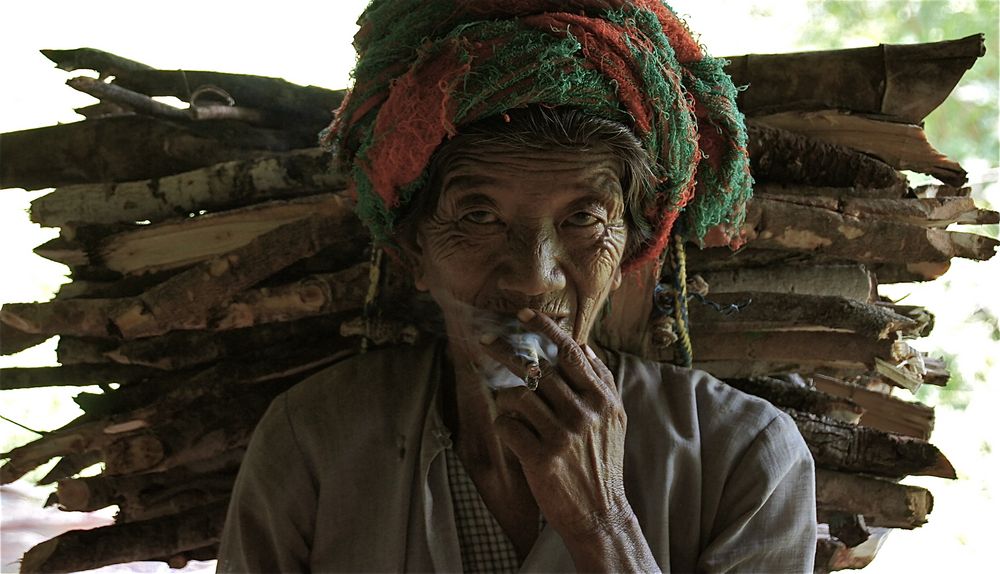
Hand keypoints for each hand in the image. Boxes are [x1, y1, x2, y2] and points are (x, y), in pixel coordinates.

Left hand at [479, 308, 630, 539]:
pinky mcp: (542, 459)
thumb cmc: (603, 462)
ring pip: (518, 396)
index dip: (545, 329)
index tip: (523, 314)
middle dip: (507, 353)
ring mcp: (563, 436)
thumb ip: (601, 382)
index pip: (571, 353)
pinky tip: (512, 432)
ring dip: (506, 396)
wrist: (600, 513)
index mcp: (602, 400)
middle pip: (539, 370)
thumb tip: (584, 346)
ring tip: (509, 406)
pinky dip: (504, 425)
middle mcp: (584, 414)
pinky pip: (507, 426)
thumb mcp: (614, 420)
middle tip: (485, 342)